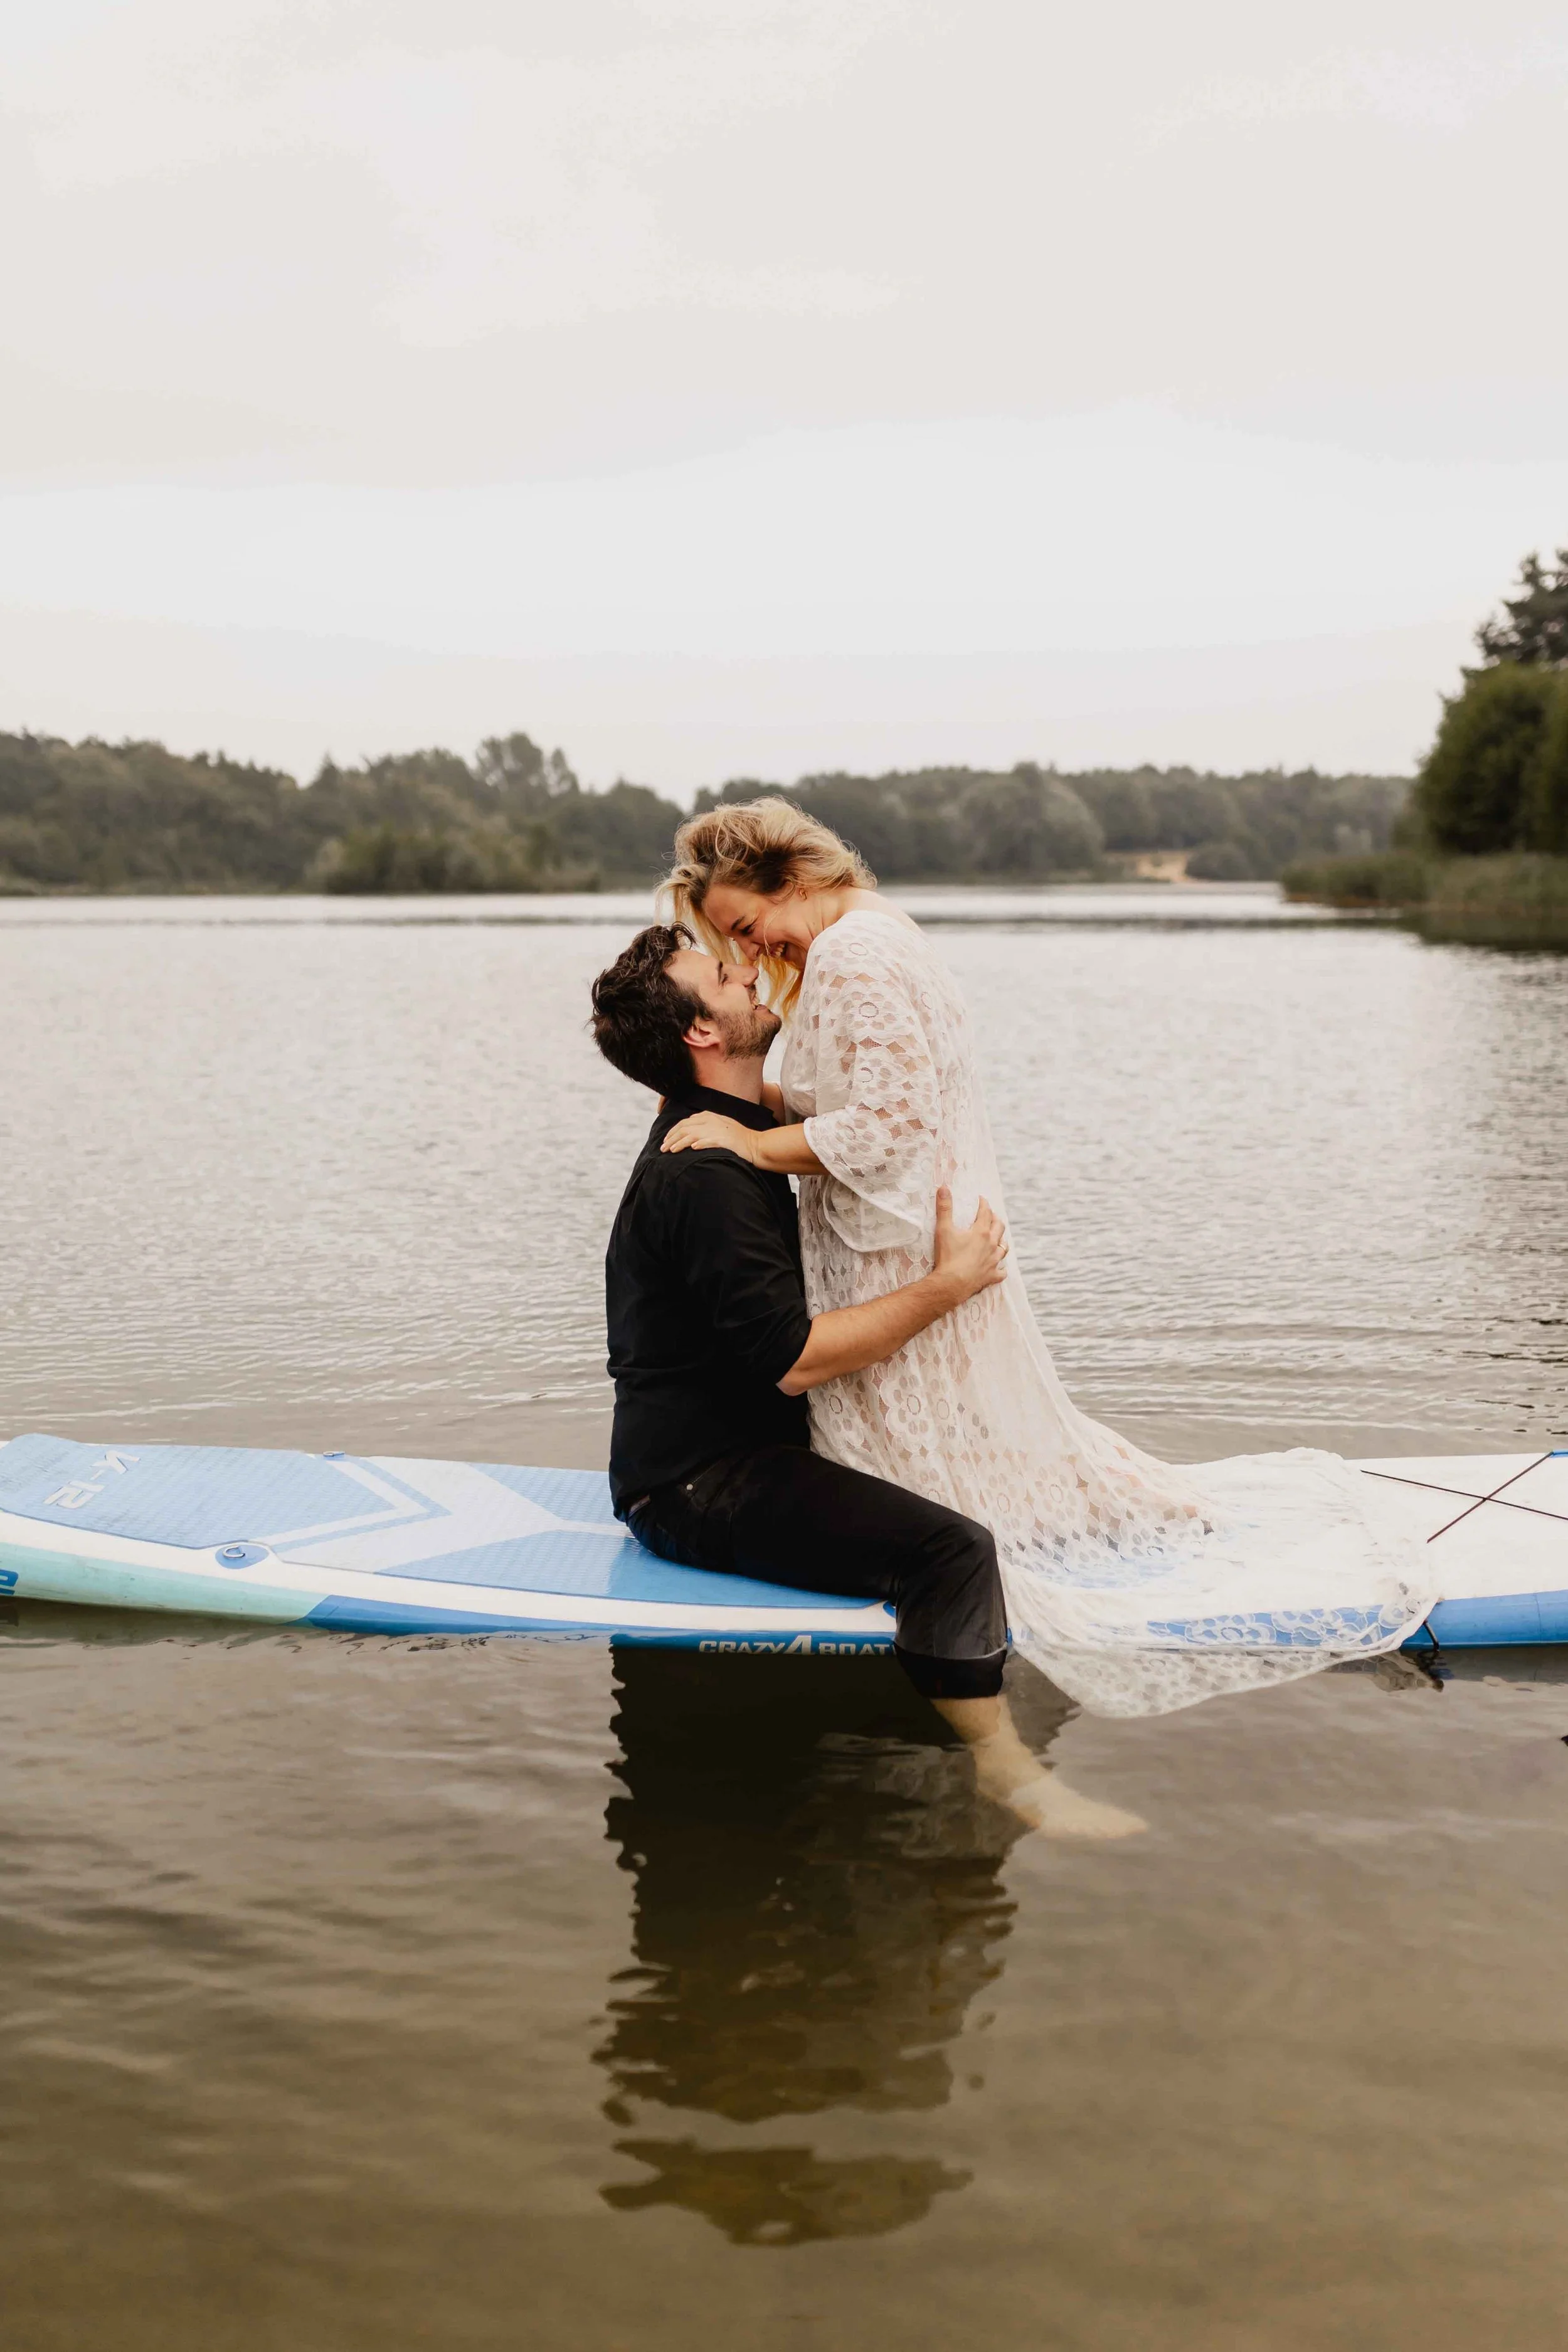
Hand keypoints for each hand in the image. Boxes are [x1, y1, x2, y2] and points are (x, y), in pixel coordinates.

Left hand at [661, 1110, 758, 1161]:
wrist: (756, 1145)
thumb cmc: (738, 1138)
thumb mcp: (721, 1126)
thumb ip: (706, 1126)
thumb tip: (690, 1134)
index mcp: (709, 1116)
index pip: (685, 1122)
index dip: (673, 1131)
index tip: (667, 1140)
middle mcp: (711, 1120)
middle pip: (684, 1128)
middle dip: (671, 1138)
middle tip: (663, 1148)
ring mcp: (716, 1130)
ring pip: (691, 1135)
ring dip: (678, 1143)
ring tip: (670, 1151)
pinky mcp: (722, 1140)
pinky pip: (706, 1142)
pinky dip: (696, 1145)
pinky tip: (690, 1150)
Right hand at [931, 1187, 1007, 1302]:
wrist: (952, 1283)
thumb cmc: (948, 1256)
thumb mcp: (943, 1229)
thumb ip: (944, 1208)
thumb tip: (944, 1188)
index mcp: (981, 1232)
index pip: (986, 1212)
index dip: (984, 1204)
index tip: (981, 1199)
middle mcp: (991, 1245)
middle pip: (999, 1227)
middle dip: (996, 1219)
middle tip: (991, 1215)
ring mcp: (993, 1261)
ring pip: (1004, 1248)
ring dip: (1002, 1241)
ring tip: (998, 1239)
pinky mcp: (991, 1276)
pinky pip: (1002, 1272)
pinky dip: (1001, 1269)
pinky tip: (1000, 1268)